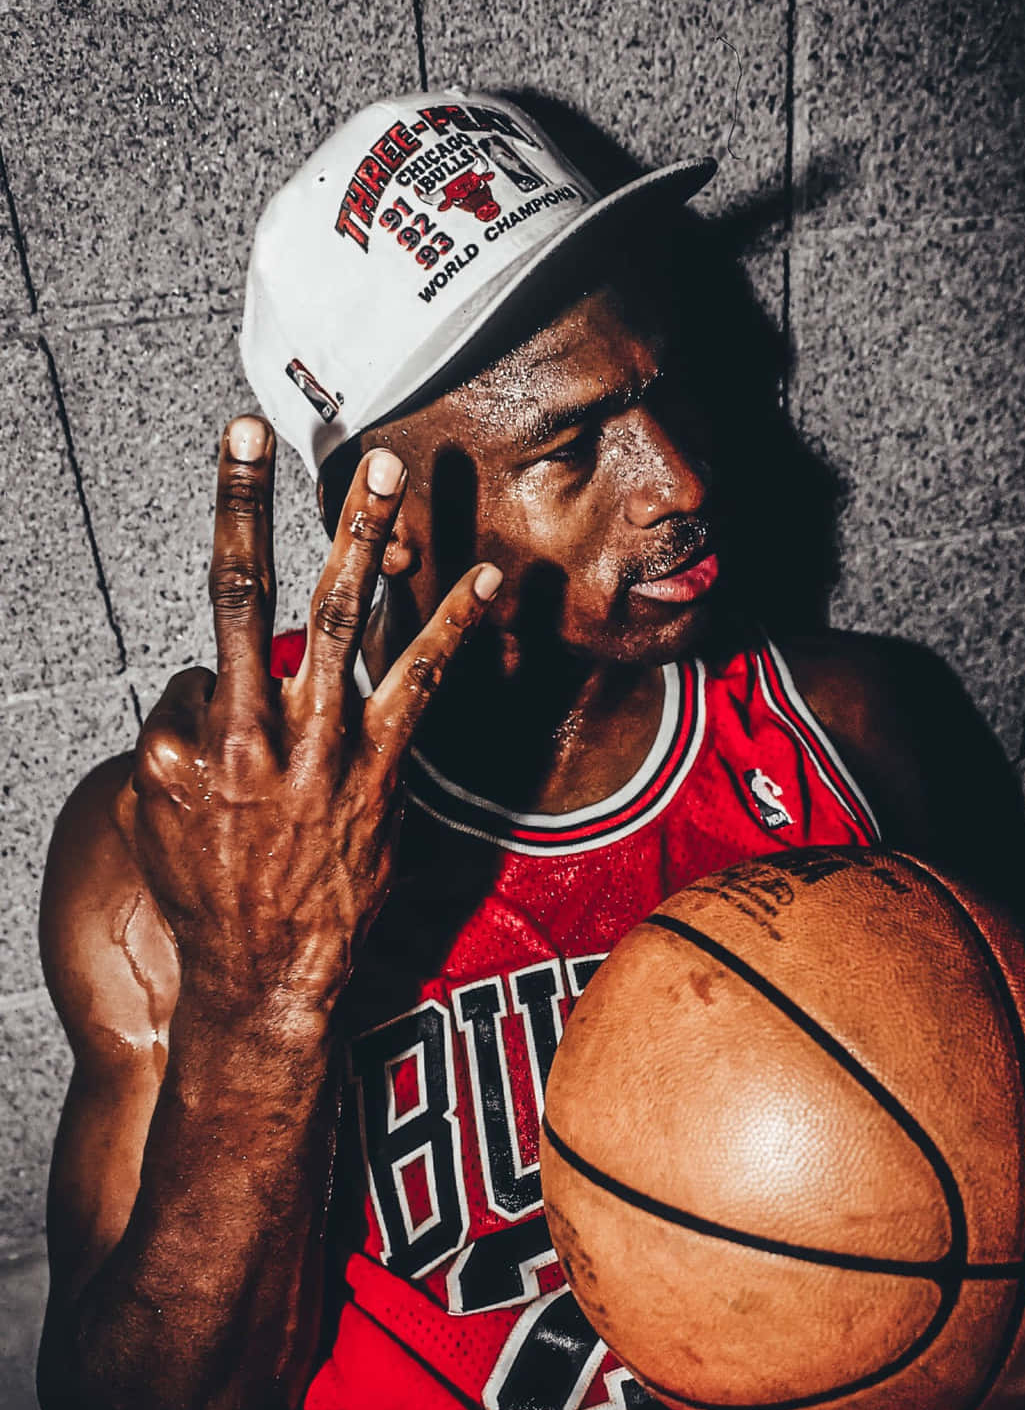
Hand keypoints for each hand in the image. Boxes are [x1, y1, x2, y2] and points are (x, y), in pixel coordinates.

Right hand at [130, 415, 499, 1012]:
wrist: (266, 978)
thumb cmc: (209, 901)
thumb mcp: (153, 818)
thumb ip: (177, 742)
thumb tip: (211, 690)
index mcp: (183, 739)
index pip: (200, 662)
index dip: (215, 701)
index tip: (231, 743)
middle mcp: (248, 730)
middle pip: (239, 591)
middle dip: (242, 503)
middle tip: (249, 431)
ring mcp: (321, 746)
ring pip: (338, 616)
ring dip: (361, 536)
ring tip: (383, 468)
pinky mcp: (383, 768)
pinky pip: (423, 681)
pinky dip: (455, 625)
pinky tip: (485, 576)